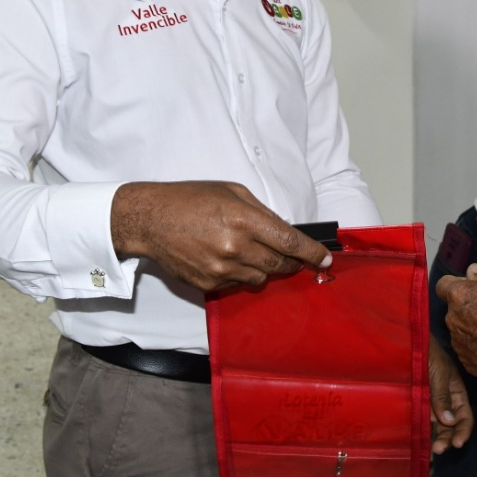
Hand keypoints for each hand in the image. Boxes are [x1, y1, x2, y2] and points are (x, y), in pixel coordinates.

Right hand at [110, 180, 331, 291]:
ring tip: (250, 252)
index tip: (325, 260)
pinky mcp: (208, 284)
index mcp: (244, 220)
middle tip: (293, 258)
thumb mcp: (232, 192)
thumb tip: (285, 231)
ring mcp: (221, 269)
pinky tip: (227, 258)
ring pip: (261, 278)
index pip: (290, 242)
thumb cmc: (190, 199)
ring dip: (265, 268)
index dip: (312, 253)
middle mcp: (235, 247)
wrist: (151, 221)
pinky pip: (238, 284)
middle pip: (280, 265)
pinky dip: (241, 274)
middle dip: (292, 263)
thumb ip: (262, 213)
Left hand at [428, 336, 473, 453]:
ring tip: (432, 449)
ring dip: (436, 438)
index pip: (465, 415)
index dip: (464, 430)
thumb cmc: (428, 353)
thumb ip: (443, 396)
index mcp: (457, 391)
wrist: (408, 342)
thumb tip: (450, 421)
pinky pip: (423, 420)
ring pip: (437, 426)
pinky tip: (421, 441)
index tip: (457, 442)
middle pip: (451, 424)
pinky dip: (424, 431)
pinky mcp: (417, 403)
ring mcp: (431, 403)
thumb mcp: (439, 372)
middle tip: (439, 448)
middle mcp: (446, 400)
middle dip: (448, 437)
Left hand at [436, 262, 476, 377]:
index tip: (467, 291)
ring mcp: (456, 340)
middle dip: (466, 310)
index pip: (443, 285)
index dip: (455, 287)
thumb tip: (472, 272)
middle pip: (453, 310)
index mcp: (458, 294)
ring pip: (460, 331)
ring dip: (471, 330)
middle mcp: (452, 317)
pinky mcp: (465, 360)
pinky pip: (467, 350)